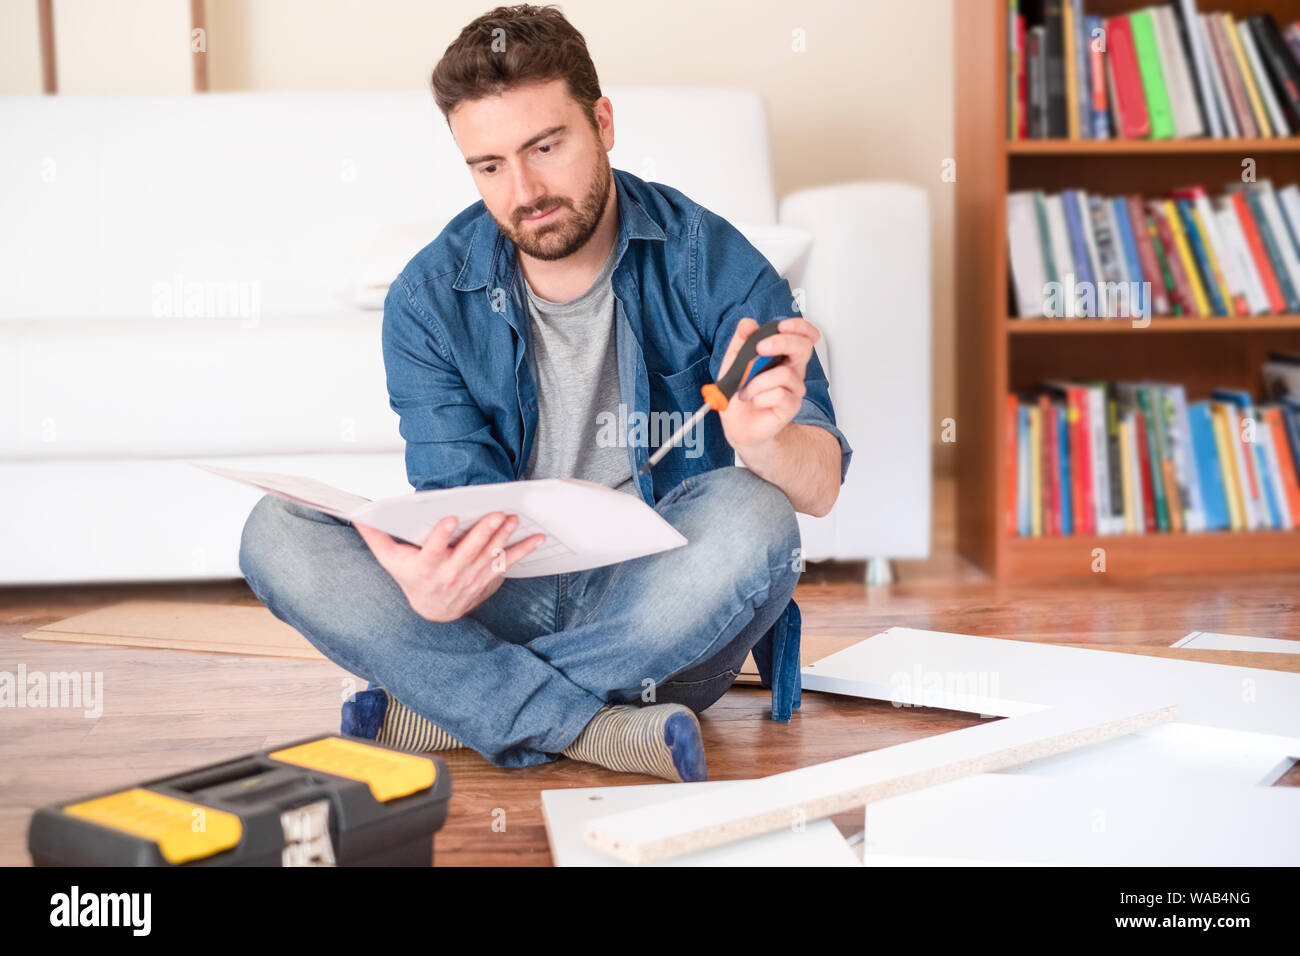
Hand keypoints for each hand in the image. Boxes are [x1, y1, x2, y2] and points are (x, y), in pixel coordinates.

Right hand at [354, 512, 544, 622]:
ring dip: (502, 537)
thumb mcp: (392, 561)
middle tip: (495, 514)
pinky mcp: (488, 577)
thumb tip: (359, 514)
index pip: (434, 549)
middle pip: (468, 551)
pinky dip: (523, 550)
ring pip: (489, 555)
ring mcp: (472, 577)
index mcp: (427, 567)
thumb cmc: (413, 580)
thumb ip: (377, 537)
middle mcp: (451, 573)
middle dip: (483, 532)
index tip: (450, 519)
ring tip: (512, 519)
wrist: (434, 613)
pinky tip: (537, 538)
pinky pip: (508, 562)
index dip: (442, 535)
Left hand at [716, 316, 819, 452]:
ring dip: (757, 381)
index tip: (781, 325)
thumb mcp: (734, 361)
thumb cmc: (740, 392)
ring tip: (746, 390)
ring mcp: (794, 388)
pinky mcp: (791, 406)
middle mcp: (793, 369)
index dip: (799, 326)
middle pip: (803, 347)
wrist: (738, 424)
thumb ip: (740, 341)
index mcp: (783, 355)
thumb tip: (748, 324)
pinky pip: (779, 394)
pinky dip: (760, 396)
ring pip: (784, 373)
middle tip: (761, 348)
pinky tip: (755, 401)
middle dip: (782, 343)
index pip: (804, 335)